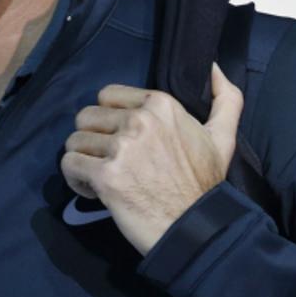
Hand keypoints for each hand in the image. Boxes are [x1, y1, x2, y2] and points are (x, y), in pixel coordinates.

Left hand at [62, 61, 242, 254]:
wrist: (194, 228)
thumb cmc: (205, 185)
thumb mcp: (223, 137)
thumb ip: (225, 99)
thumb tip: (213, 67)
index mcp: (161, 104)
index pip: (107, 95)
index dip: (110, 119)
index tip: (122, 140)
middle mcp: (139, 120)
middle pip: (87, 116)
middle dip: (94, 139)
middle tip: (110, 161)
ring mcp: (121, 147)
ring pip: (75, 140)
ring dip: (84, 160)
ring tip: (102, 177)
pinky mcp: (105, 175)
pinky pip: (70, 164)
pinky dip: (76, 179)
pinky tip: (94, 190)